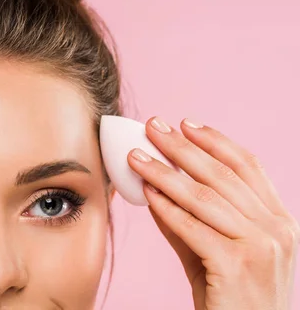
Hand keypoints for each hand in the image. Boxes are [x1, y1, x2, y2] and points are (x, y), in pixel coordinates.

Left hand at [127, 116, 298, 309]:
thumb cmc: (232, 296)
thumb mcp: (215, 251)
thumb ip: (190, 219)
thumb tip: (156, 186)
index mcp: (278, 220)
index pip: (248, 166)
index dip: (215, 141)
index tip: (186, 124)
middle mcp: (276, 229)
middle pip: (222, 174)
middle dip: (183, 147)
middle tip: (153, 127)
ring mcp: (260, 247)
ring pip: (204, 197)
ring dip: (165, 172)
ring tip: (137, 156)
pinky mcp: (237, 265)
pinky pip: (193, 227)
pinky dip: (166, 207)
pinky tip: (146, 192)